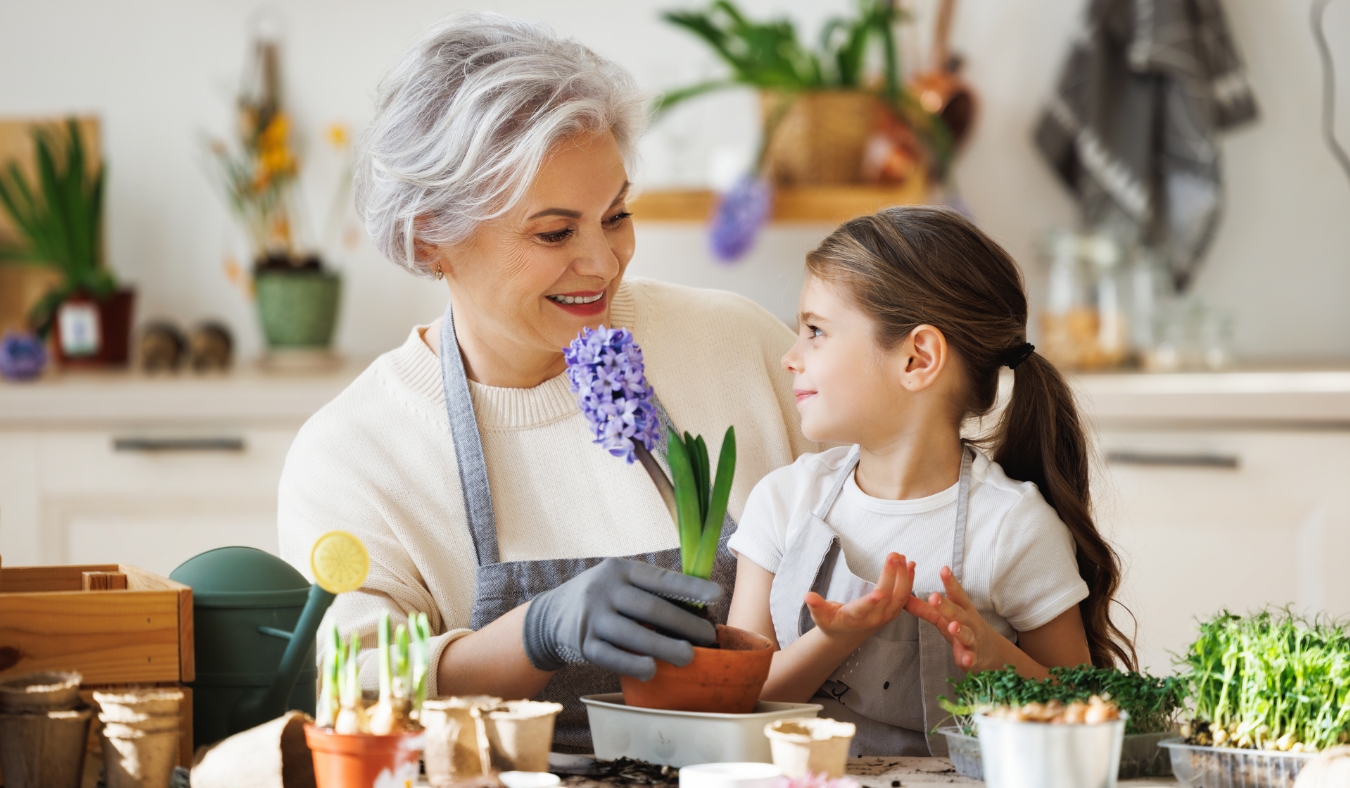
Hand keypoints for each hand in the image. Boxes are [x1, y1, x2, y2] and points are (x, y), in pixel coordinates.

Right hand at [522, 557, 721, 680]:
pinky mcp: (583, 645)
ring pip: (632, 634)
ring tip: (688, 657)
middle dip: (683, 624)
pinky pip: (610, 656)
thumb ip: (648, 589)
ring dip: (662, 647)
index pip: (659, 578)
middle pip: (649, 608)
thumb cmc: (600, 598)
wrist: (550, 616)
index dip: (689, 587)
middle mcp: (604, 590)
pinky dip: (632, 664)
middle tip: (709, 637)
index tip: (717, 595)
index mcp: (620, 570)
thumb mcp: (618, 581)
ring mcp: (592, 618)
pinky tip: (652, 670)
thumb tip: (697, 606)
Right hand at [804, 552, 914, 640]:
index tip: (879, 593)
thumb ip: (816, 606)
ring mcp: (886, 616)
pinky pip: (904, 596)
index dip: (871, 602)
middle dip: (892, 576)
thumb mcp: (820, 616)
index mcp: (854, 618)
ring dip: (904, 576)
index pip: (864, 610)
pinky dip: (909, 580)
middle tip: (894, 555)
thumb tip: (807, 596)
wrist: (846, 636)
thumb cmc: (831, 623)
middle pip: (887, 597)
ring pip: (900, 596)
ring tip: (904, 557)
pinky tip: (911, 565)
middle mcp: (874, 618)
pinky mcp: (893, 612)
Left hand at [904, 565, 1013, 671]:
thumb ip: (923, 608)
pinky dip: (969, 659)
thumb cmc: (962, 627)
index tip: (944, 569)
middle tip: (934, 597)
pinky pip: (971, 658)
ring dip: (960, 630)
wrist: (989, 652)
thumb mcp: (943, 616)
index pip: (956, 594)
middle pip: (957, 612)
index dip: (950, 582)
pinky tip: (966, 660)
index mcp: (961, 609)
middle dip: (946, 605)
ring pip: (966, 634)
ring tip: (952, 626)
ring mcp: (972, 640)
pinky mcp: (973, 657)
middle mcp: (968, 622)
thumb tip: (902, 596)